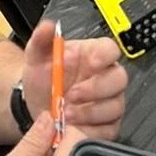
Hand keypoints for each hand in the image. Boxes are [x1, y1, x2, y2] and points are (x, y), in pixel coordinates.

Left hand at [21, 20, 126, 141]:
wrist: (36, 104)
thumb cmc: (43, 77)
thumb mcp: (37, 55)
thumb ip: (41, 39)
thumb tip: (47, 26)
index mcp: (93, 54)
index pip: (111, 49)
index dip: (105, 55)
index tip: (91, 63)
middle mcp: (105, 77)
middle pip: (119, 78)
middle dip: (96, 89)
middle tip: (71, 95)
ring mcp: (108, 101)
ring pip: (115, 106)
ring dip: (90, 112)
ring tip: (66, 114)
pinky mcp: (107, 124)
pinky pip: (109, 129)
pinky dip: (90, 130)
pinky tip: (73, 127)